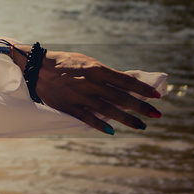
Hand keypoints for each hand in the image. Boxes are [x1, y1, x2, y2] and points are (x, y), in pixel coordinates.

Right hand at [18, 47, 162, 132]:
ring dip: (127, 119)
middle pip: (122, 98)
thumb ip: (104, 74)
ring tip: (141, 126)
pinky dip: (100, 125)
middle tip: (156, 114)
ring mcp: (80, 96)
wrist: (37, 68)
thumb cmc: (65, 64)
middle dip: (141, 107)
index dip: (143, 89)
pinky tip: (112, 131)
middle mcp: (90, 84)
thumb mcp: (87, 62)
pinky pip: (87, 118)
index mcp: (96, 70)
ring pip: (109, 110)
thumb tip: (124, 85)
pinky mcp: (69, 106)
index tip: (157, 96)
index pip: (126, 81)